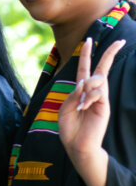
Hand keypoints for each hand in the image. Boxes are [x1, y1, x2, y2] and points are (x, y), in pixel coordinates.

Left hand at [59, 37, 124, 164]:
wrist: (77, 145)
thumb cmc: (70, 128)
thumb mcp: (66, 107)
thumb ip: (74, 93)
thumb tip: (85, 82)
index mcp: (80, 91)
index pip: (85, 68)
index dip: (87, 54)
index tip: (89, 40)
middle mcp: (92, 92)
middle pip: (101, 69)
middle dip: (109, 54)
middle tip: (120, 41)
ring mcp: (100, 99)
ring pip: (97, 80)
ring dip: (86, 87)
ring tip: (80, 105)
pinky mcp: (104, 106)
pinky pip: (98, 93)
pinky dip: (88, 98)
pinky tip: (83, 108)